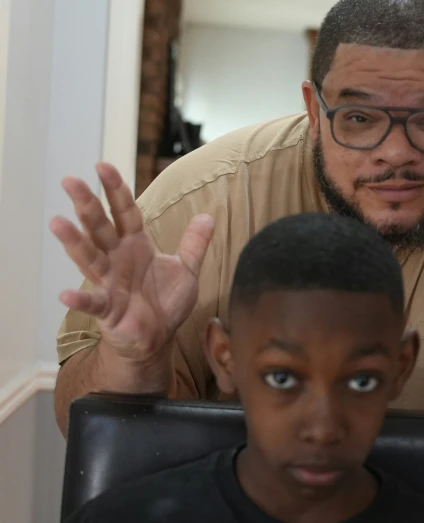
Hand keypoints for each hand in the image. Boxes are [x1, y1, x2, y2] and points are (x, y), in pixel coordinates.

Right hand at [50, 163, 214, 367]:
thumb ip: (195, 243)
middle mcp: (118, 259)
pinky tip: (66, 294)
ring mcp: (110, 282)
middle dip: (87, 204)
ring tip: (58, 223)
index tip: (102, 166)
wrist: (158, 338)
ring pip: (90, 258)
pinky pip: (93, 302)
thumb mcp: (187, 270)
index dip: (115, 190)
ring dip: (75, 242)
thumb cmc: (165, 302)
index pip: (124, 212)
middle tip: (70, 181)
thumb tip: (208, 216)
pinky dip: (80, 299)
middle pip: (101, 227)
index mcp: (137, 245)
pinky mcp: (108, 309)